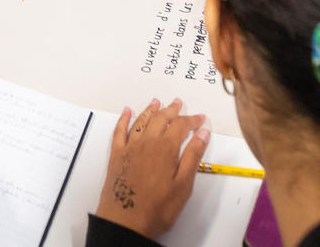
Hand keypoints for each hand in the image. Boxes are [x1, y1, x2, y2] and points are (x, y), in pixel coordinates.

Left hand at [94, 98, 208, 237]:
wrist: (126, 219)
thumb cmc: (156, 207)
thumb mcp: (183, 184)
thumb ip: (193, 156)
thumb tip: (202, 134)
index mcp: (165, 149)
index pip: (181, 126)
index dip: (192, 120)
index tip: (200, 118)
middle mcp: (146, 143)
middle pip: (161, 119)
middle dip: (172, 110)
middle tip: (178, 103)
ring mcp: (130, 147)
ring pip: (141, 121)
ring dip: (150, 110)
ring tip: (156, 101)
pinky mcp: (116, 155)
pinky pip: (120, 131)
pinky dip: (124, 119)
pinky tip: (127, 112)